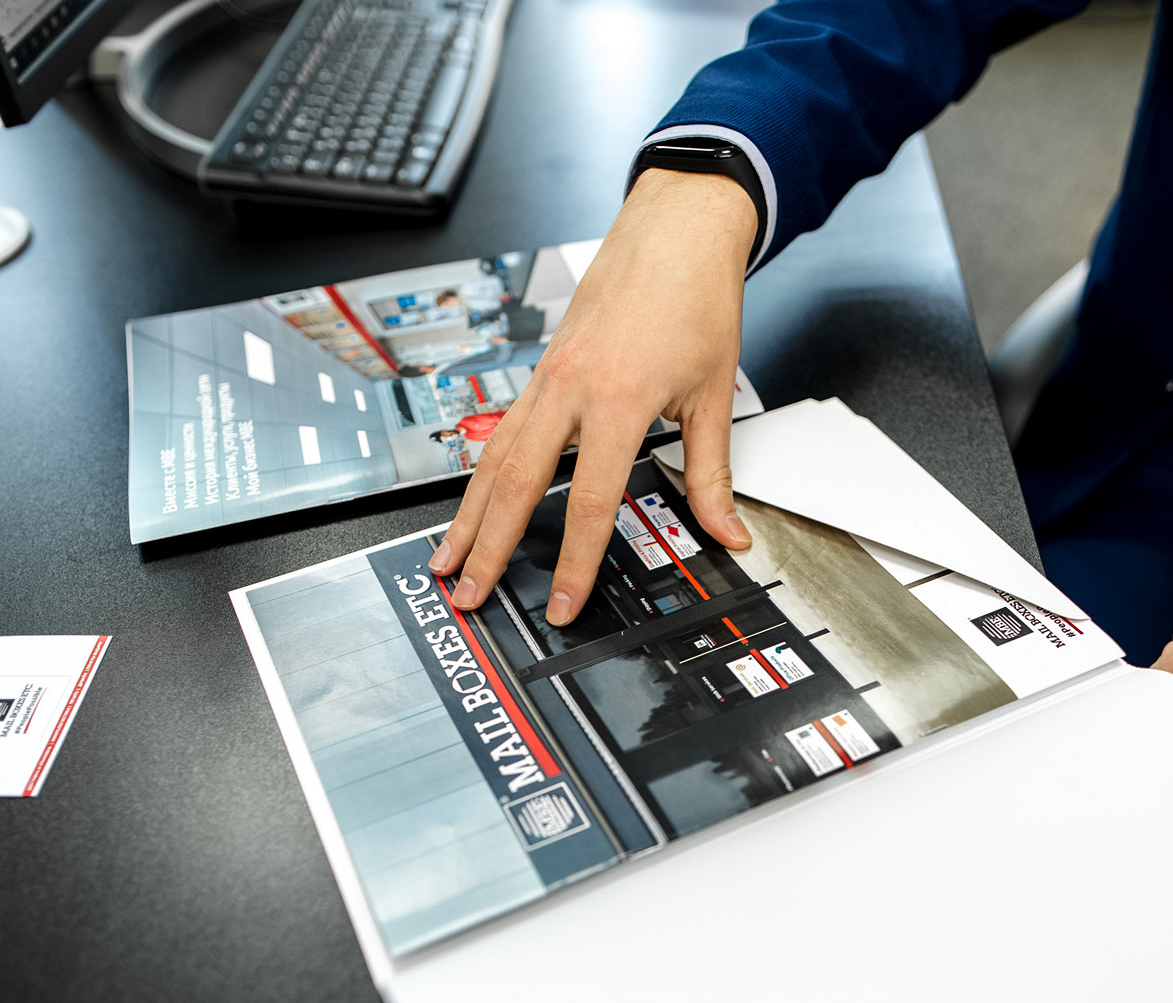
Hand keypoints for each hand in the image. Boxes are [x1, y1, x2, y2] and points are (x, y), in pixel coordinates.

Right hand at [428, 168, 757, 623]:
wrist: (676, 227)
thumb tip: (727, 532)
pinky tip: (468, 503)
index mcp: (619, 400)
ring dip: (466, 516)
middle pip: (515, 486)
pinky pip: (500, 431)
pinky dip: (479, 474)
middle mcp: (570, 389)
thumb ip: (712, 474)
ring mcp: (547, 377)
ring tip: (445, 561)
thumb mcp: (715, 395)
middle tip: (467, 596)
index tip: (563, 604)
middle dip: (487, 549)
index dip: (574, 562)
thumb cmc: (697, 297)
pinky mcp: (541, 369)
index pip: (590, 502)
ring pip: (493, 459)